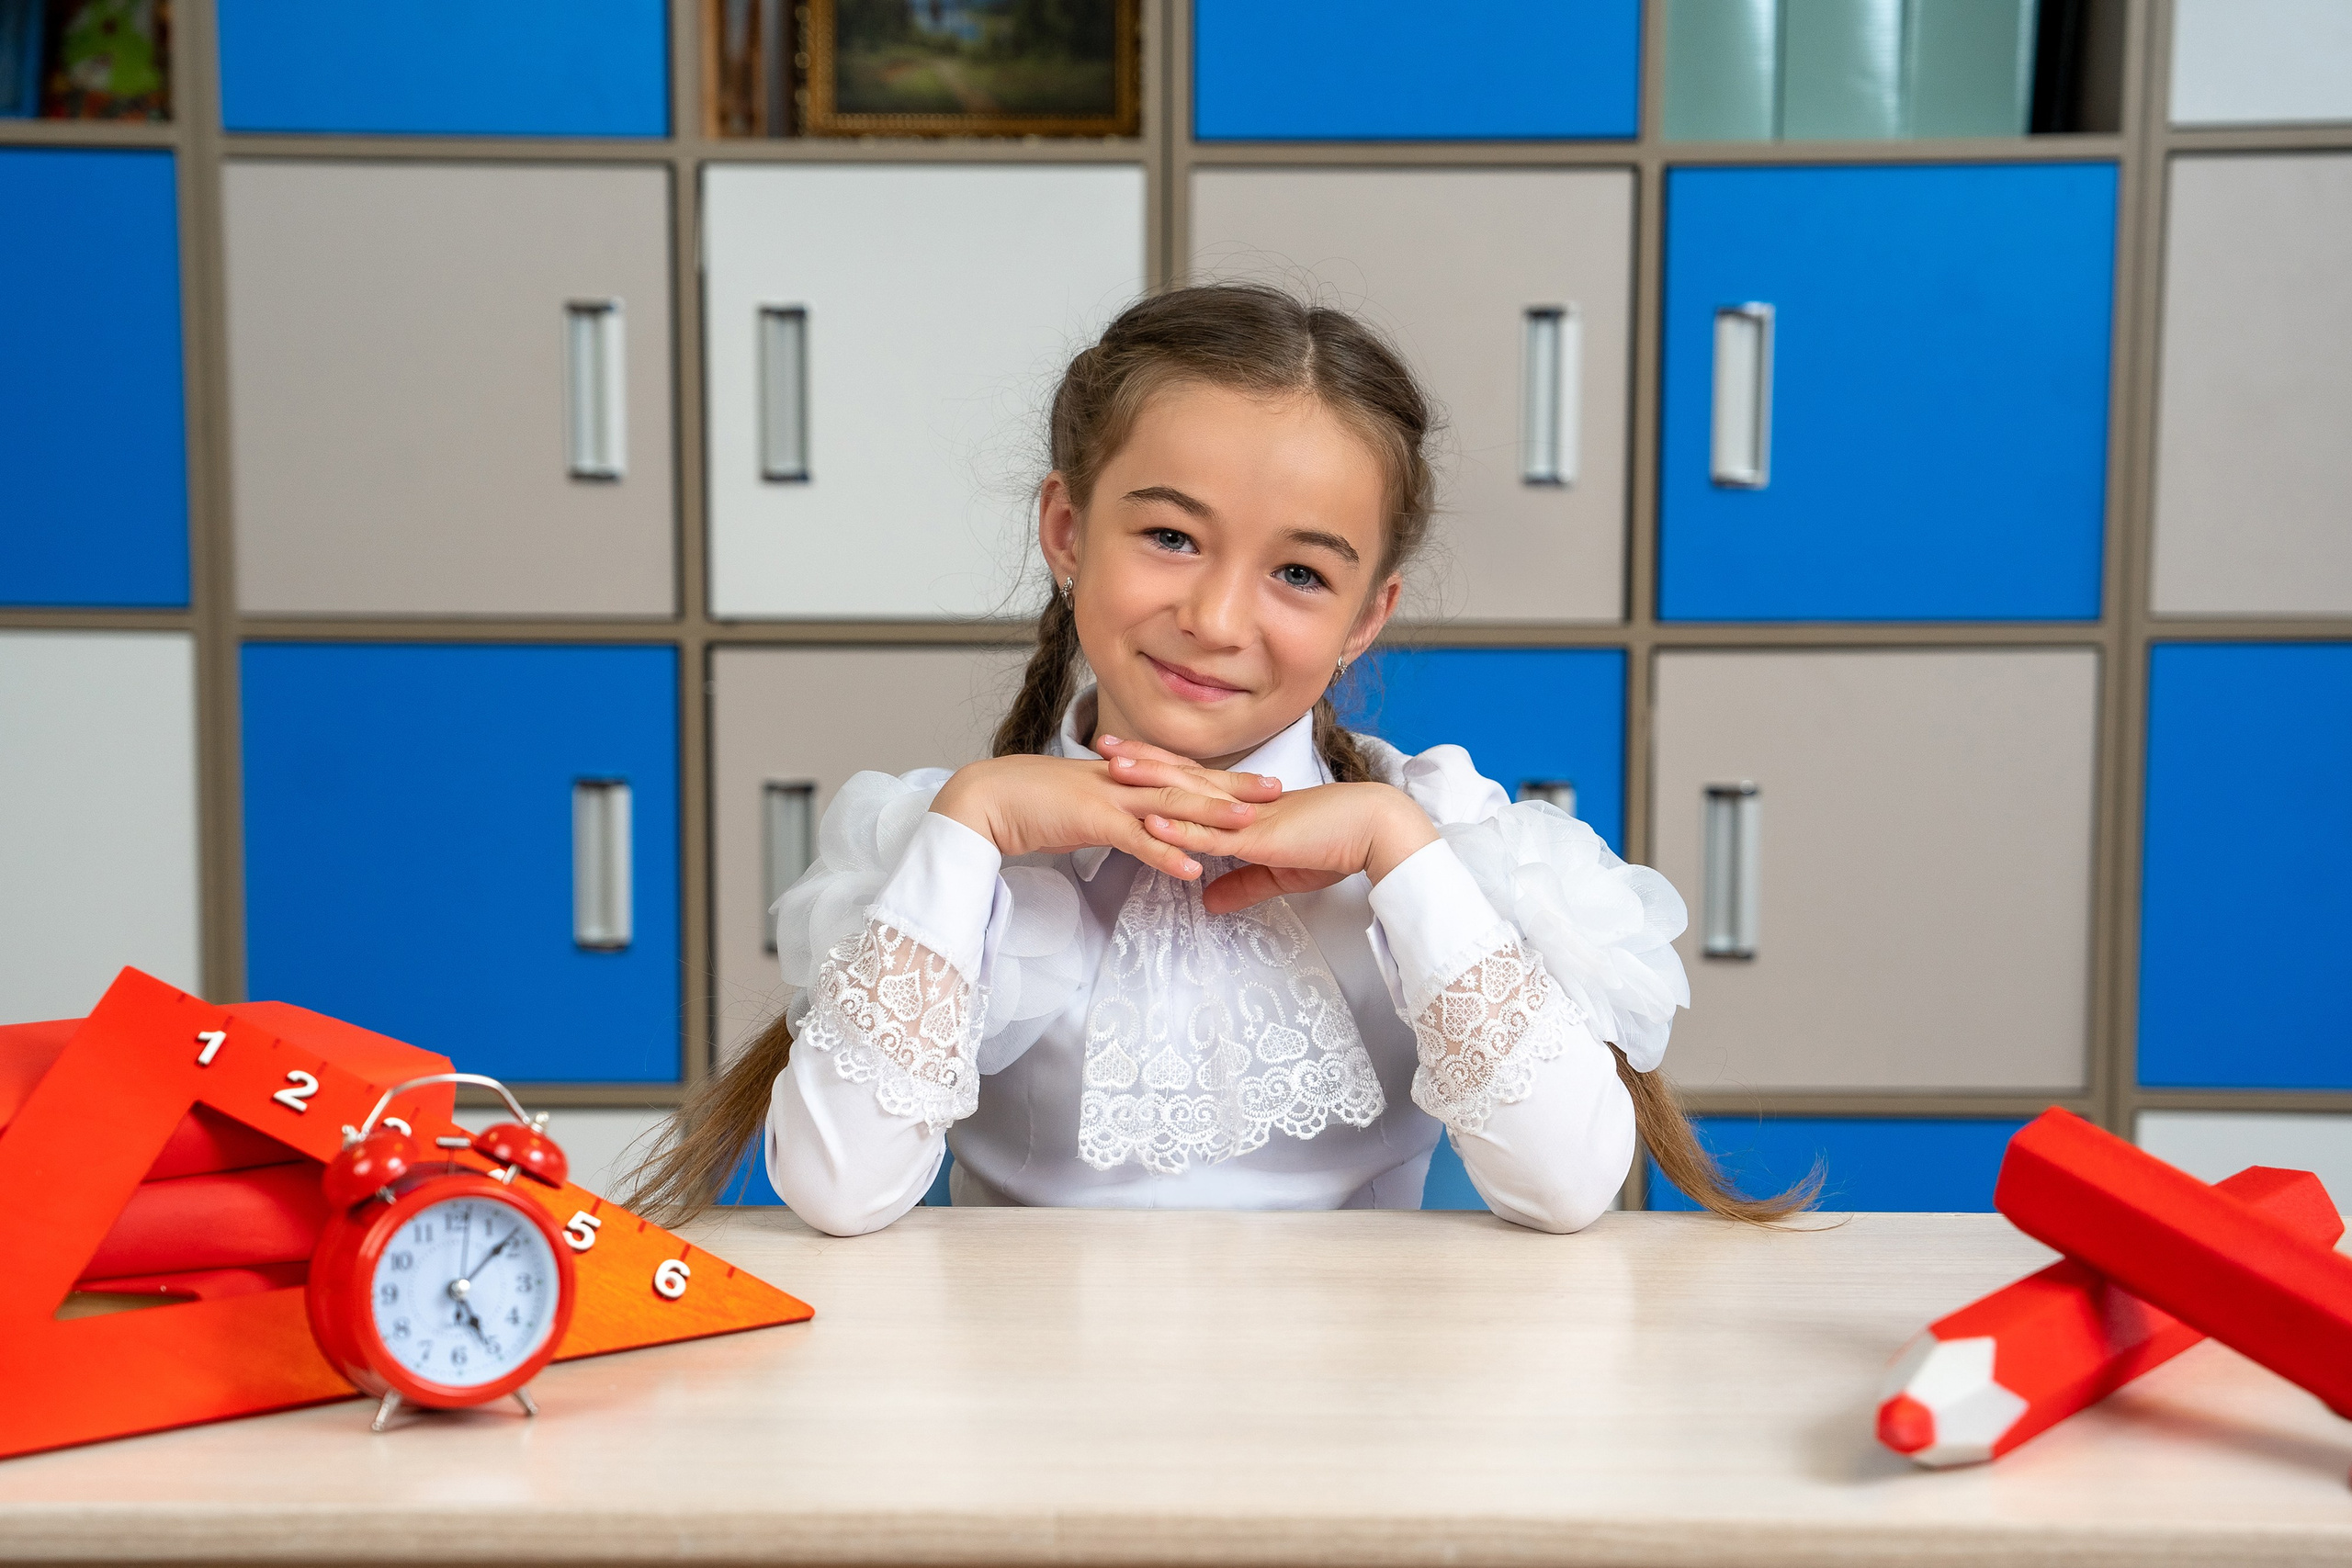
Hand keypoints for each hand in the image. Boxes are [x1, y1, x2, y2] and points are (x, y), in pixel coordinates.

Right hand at [932, 745, 1282, 882]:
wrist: (986, 799)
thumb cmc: (1027, 804)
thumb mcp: (1081, 806)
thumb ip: (1111, 814)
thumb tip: (1132, 828)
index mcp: (1121, 776)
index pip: (1179, 775)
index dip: (1219, 779)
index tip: (1255, 783)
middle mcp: (1122, 781)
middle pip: (1187, 783)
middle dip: (1233, 788)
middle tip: (1277, 792)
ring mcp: (1107, 798)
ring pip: (1169, 806)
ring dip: (1211, 815)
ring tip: (1250, 825)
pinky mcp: (1090, 820)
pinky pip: (1135, 839)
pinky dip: (1165, 853)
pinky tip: (1192, 867)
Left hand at [1139, 781, 1438, 913]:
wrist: (1375, 831)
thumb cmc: (1337, 844)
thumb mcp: (1282, 872)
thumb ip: (1243, 884)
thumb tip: (1209, 901)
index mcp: (1245, 803)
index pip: (1194, 778)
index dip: (1160, 764)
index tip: (1127, 753)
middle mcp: (1240, 802)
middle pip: (1181, 774)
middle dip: (1140, 759)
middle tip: (1101, 743)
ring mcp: (1247, 817)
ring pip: (1189, 797)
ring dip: (1148, 783)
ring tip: (1111, 770)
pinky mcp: (1258, 839)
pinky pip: (1211, 835)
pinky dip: (1180, 830)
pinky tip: (1151, 824)